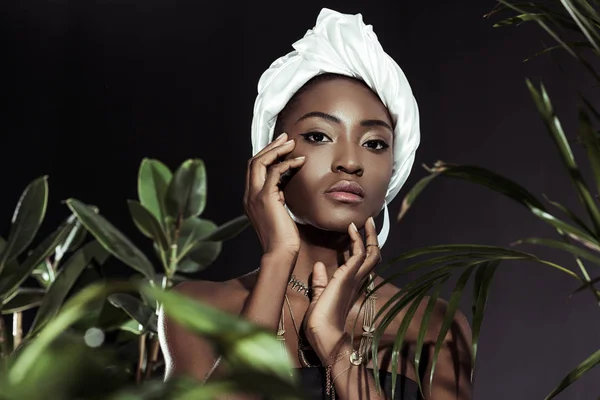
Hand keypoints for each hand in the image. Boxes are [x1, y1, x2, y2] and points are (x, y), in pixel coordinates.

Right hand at [243, 132, 305, 255]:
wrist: (280, 253)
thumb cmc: (283, 238)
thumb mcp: (279, 213)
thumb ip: (277, 198)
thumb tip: (285, 187)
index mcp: (250, 199)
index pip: (253, 169)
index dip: (266, 155)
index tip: (281, 146)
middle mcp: (248, 195)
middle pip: (253, 161)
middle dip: (270, 147)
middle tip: (285, 138)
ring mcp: (254, 196)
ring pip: (259, 162)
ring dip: (276, 150)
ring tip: (291, 144)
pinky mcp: (266, 198)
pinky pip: (273, 172)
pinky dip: (287, 163)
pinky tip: (300, 162)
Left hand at [302, 217, 381, 359]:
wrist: (323, 334)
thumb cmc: (320, 322)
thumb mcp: (318, 297)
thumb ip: (320, 283)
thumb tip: (319, 267)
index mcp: (350, 286)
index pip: (361, 262)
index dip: (361, 245)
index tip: (355, 230)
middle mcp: (357, 281)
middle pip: (373, 255)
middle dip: (372, 237)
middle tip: (369, 221)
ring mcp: (355, 279)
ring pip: (371, 253)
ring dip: (370, 235)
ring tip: (367, 221)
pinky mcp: (349, 277)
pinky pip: (360, 254)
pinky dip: (358, 239)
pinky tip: (352, 229)